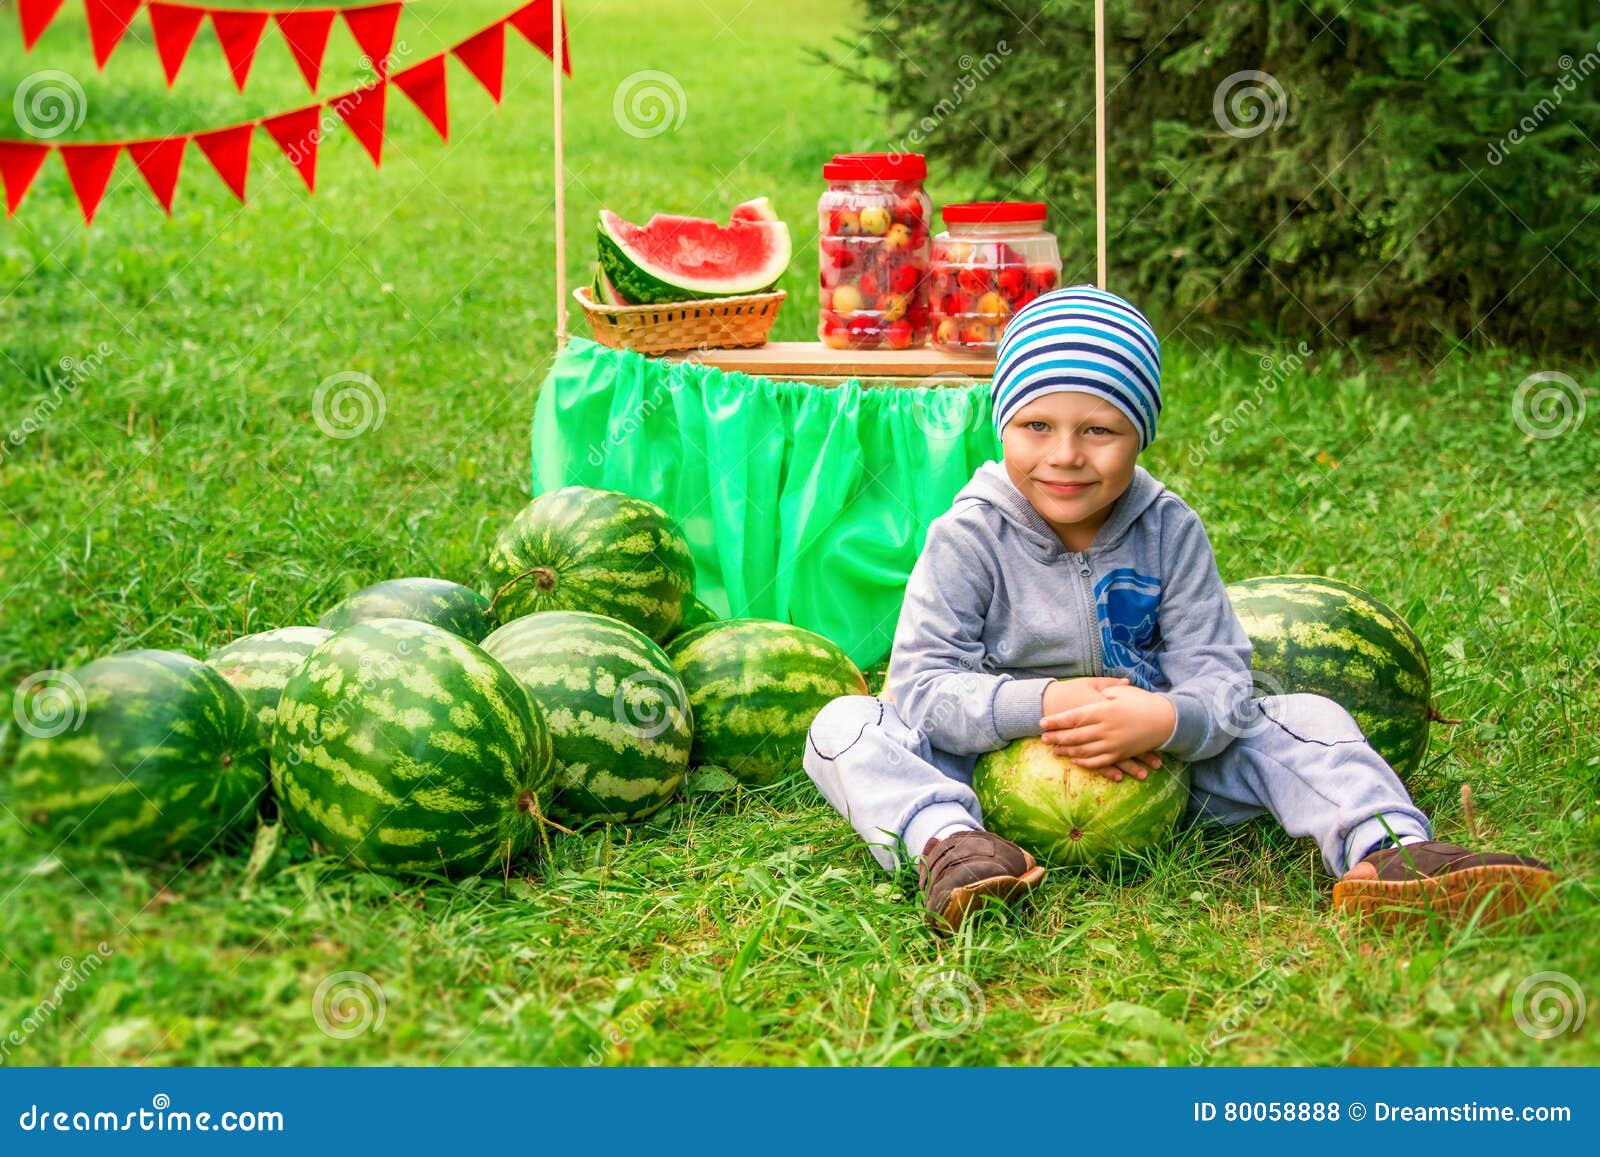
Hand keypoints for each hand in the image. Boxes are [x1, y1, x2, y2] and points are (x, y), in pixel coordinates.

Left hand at [1039, 684, 1177, 780]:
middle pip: (1075, 735)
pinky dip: (1086, 762)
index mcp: (1104, 710)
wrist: (1166, 721)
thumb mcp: (1121, 691)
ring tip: (1054, 750)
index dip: (1056, 721)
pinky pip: (1099, 762)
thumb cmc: (1142, 702)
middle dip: (1057, 737)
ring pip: (1084, 750)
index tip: (1042, 723)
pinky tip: (1075, 761)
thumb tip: (1090, 693)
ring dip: (1067, 751)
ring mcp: (1113, 744)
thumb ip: (1103, 691)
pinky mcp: (1121, 754)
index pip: (1074, 717)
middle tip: (1042, 738)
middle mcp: (1106, 729)